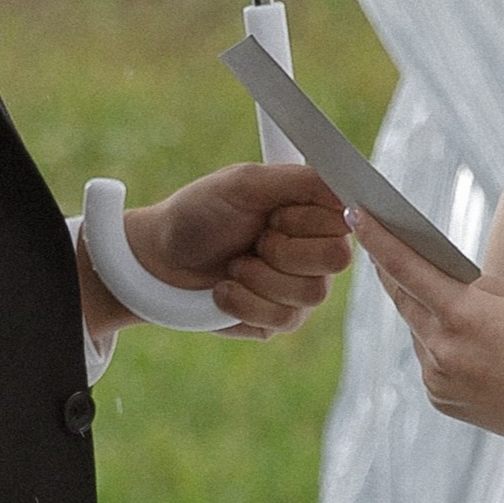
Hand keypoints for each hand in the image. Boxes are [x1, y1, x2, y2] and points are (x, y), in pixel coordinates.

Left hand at [124, 159, 352, 334]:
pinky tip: (224, 289)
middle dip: (284, 248)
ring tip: (235, 265)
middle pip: (336, 258)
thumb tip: (342, 186)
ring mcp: (300, 290)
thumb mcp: (243, 183)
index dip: (306, 220)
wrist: (158, 257)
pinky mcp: (279, 321)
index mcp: (311, 215)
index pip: (345, 220)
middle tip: (256, 239)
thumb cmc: (199, 212)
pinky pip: (283, 318)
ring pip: (312, 293)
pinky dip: (244, 300)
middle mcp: (314, 253)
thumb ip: (297, 180)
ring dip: (260, 276)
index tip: (274, 214)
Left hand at [352, 213, 503, 449]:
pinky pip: (430, 360)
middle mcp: (441, 348)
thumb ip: (468, 285)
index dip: (377, 239)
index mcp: (463, 314)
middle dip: (391, 270)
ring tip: (449, 303)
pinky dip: (440, 347)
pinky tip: (469, 348)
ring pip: (418, 331)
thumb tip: (430, 276)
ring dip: (425, 313)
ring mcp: (437, 377)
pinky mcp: (438, 397)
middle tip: (378, 241)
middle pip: (403, 298)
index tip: (355, 212)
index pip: (406, 267)